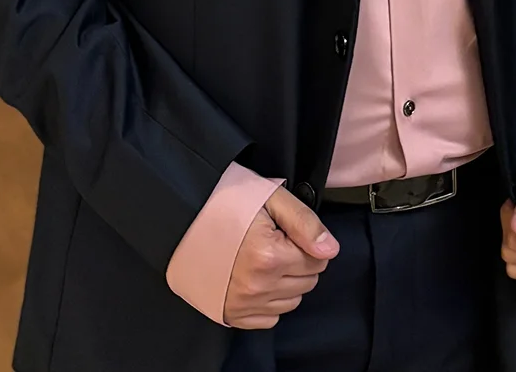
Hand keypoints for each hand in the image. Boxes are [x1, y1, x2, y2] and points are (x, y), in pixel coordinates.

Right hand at [223, 187, 339, 328]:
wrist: (184, 218)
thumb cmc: (227, 202)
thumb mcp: (272, 198)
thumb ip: (305, 223)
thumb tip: (331, 250)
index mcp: (269, 256)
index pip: (317, 261)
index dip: (307, 243)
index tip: (287, 232)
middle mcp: (257, 287)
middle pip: (307, 283)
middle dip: (299, 262)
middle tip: (276, 242)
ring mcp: (242, 304)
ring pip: (291, 301)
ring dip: (286, 281)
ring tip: (265, 258)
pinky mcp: (231, 314)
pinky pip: (270, 318)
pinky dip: (270, 300)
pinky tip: (256, 277)